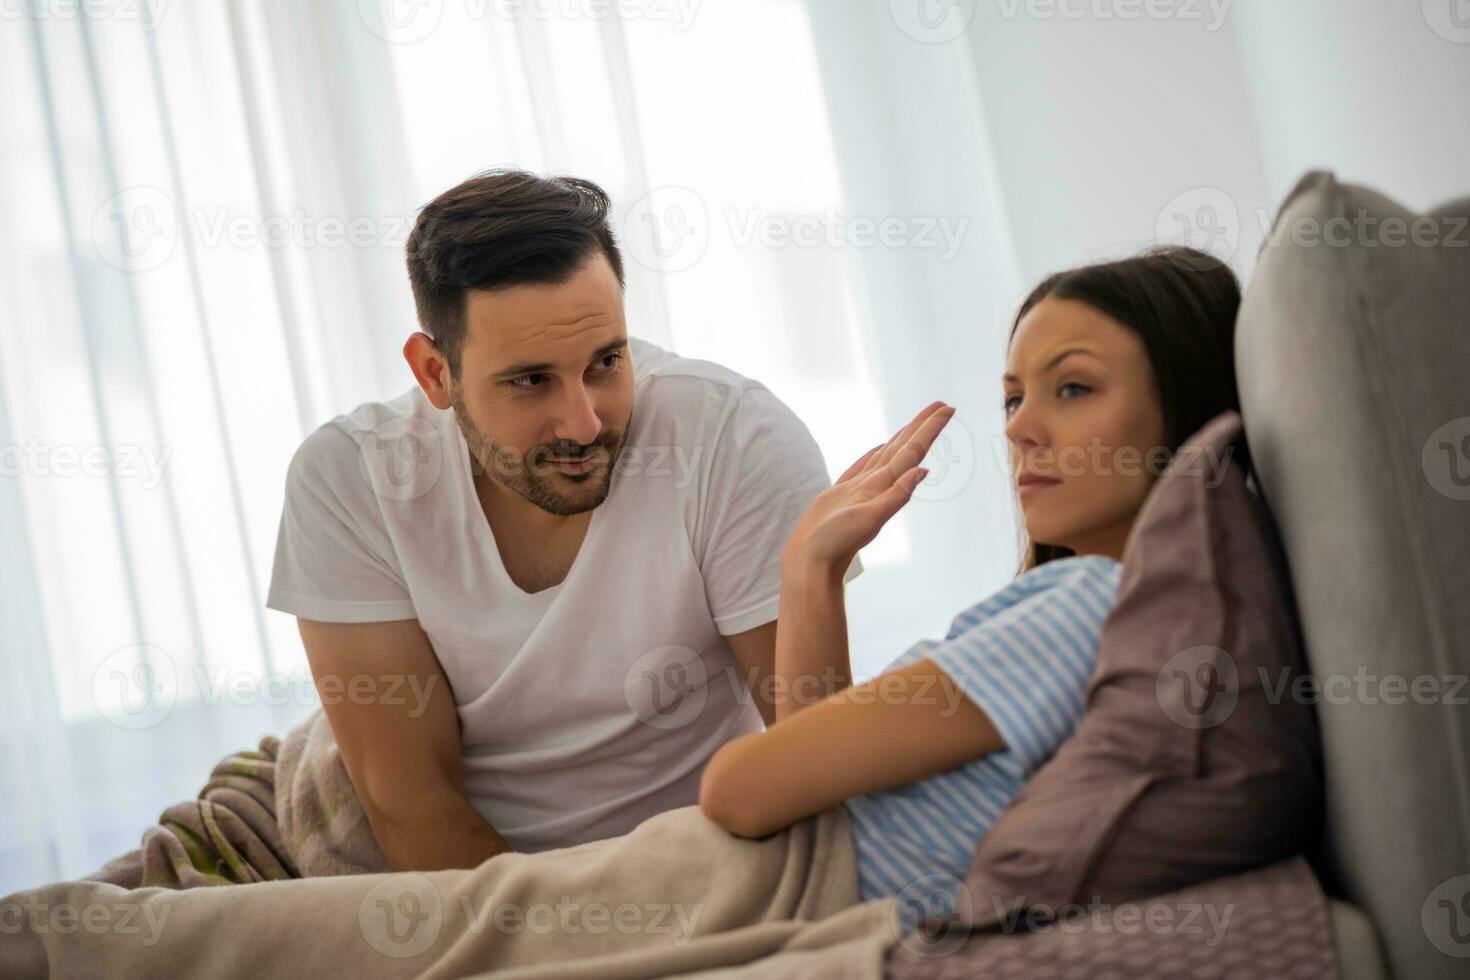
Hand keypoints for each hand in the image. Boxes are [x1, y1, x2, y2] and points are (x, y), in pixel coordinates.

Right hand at [785, 401, 955, 572]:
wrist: (811, 562)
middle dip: (923, 426)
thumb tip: (924, 469)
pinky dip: (877, 453)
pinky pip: (865, 465)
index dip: (929, 429)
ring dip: (905, 436)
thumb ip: (896, 496)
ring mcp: (862, 488)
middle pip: (905, 448)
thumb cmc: (835, 543)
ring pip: (888, 454)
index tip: (947, 408)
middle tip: (942, 405)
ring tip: (919, 420)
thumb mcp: (868, 519)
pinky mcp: (845, 493)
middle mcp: (878, 485)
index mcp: (885, 486)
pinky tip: (884, 447)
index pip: (913, 450)